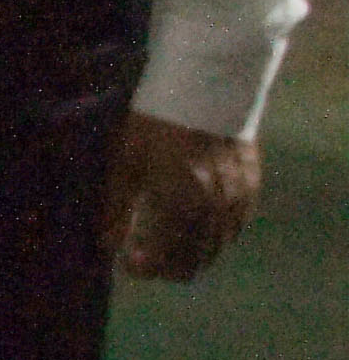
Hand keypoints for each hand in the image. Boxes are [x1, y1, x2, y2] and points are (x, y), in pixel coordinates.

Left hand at [103, 110, 259, 281]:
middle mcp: (215, 210)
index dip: (146, 270)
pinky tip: (193, 228)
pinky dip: (212, 238)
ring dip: (190, 255)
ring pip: (217, 249)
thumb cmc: (155, 124)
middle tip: (142, 257)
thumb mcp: (125, 163)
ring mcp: (239, 201)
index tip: (125, 263)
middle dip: (166, 268)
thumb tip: (107, 247)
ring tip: (164, 245)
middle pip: (195, 262)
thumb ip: (116, 210)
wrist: (206, 89)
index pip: (168, 260)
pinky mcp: (252, 188)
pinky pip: (233, 229)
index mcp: (181, 205)